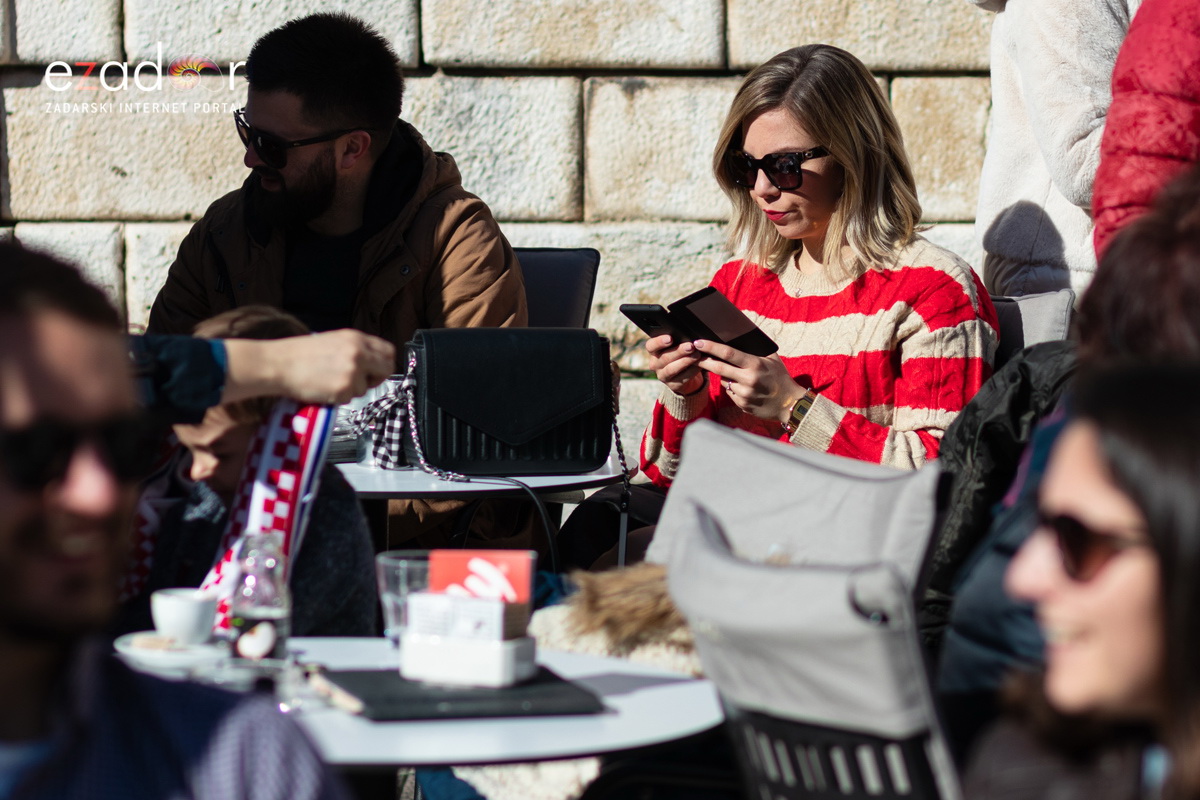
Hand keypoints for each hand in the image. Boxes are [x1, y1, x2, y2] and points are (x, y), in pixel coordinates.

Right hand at [223, 330, 395, 405]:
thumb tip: (371, 362)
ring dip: (351, 390)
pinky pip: (350, 399)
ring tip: (329, 381)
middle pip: (386, 369)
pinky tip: (323, 388)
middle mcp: (358, 352)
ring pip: (366, 388)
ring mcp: (352, 371)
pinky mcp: (343, 388)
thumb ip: (355, 349)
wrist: (277, 364)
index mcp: (355, 337)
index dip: (383, 363)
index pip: (388, 350)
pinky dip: (338, 398)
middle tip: (361, 382)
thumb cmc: (299, 355)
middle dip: (377, 378)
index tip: (376, 370)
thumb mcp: (332, 341)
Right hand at [645, 334, 704, 395]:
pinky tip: (700, 365)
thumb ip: (678, 340)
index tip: (670, 338)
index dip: (659, 342)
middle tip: (690, 346)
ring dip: (685, 361)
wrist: (685, 373)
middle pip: (664, 357)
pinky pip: (682, 378)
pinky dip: (692, 371)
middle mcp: (655, 364)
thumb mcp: (676, 346)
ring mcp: (663, 375)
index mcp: (654, 351)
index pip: (651, 346)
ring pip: (672, 369)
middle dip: (678, 351)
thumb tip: (689, 335)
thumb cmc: (680, 354)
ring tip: (697, 355)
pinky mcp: (672, 385)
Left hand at [692, 339, 806, 423]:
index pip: (728, 353)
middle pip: (718, 368)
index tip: (698, 342)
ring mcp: (744, 394)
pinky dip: (731, 387)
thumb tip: (740, 335)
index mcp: (755, 365)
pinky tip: (742, 387)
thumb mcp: (772, 359)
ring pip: (723, 381)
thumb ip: (757, 348)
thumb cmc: (780, 377)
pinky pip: (729, 393)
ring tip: (735, 374)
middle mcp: (748, 379)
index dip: (711, 347)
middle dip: (704, 361)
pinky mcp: (742, 404)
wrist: (790, 403)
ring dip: (722, 376)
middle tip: (695, 356)